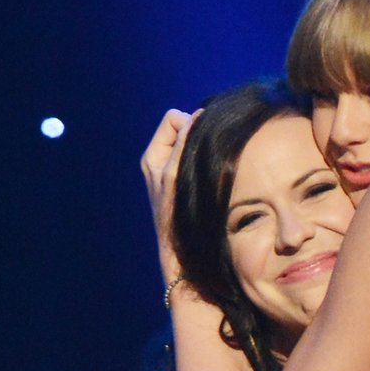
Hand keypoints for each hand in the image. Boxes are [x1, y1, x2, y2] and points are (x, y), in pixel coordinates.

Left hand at [140, 108, 201, 281]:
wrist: (182, 255)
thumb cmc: (175, 217)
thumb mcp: (175, 175)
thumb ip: (182, 144)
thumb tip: (195, 116)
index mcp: (153, 157)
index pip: (174, 118)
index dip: (190, 123)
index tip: (204, 139)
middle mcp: (161, 162)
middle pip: (185, 128)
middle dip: (198, 135)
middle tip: (209, 154)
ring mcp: (176, 174)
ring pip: (195, 145)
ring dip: (205, 150)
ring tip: (213, 167)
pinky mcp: (189, 185)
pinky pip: (201, 161)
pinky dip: (209, 162)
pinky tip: (216, 175)